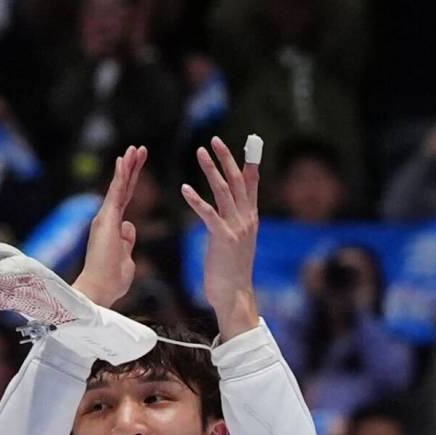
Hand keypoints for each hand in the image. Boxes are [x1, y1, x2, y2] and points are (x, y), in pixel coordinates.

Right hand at [73, 141, 151, 309]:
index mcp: (112, 228)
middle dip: (131, 168)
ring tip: (136, 148)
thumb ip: (127, 241)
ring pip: (119, 187)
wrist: (98, 291)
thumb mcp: (126, 259)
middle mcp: (106, 219)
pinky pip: (116, 193)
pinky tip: (125, 161)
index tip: (137, 167)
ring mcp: (105, 218)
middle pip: (122, 189)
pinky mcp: (107, 220)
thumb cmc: (111, 281)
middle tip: (138, 149)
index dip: (131, 182)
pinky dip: (121, 176)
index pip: (124, 199)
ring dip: (128, 166)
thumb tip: (130, 227)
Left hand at [182, 136, 261, 336]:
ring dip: (212, 169)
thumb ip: (236, 223)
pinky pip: (208, 213)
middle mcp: (247, 218)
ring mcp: (237, 227)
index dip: (247, 162)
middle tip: (214, 139)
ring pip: (224, 191)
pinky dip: (196, 199)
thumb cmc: (231, 271)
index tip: (246, 143)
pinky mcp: (223, 238)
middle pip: (238, 180)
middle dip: (227, 158)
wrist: (235, 295)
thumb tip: (231, 212)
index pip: (251, 183)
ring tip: (200, 152)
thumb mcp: (238, 241)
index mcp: (250, 217)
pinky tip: (184, 188)